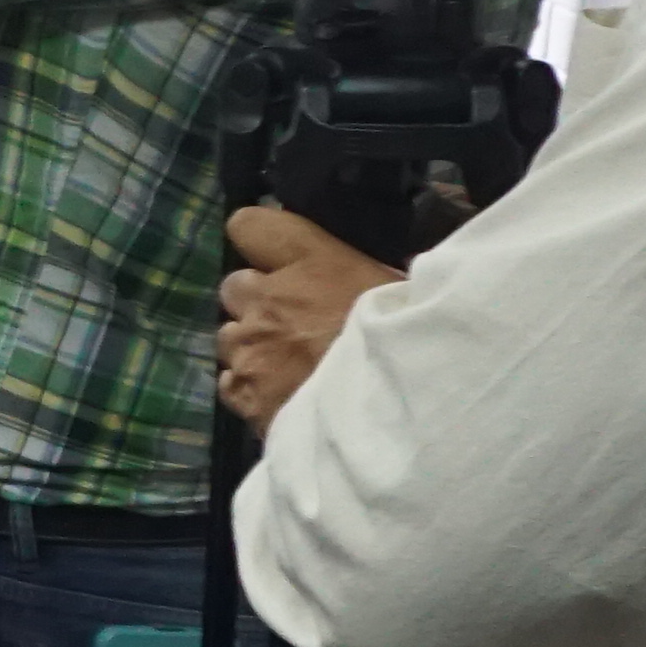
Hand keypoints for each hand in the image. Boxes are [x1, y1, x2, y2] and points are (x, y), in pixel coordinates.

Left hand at [214, 206, 397, 427]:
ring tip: (289, 365)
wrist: (400, 421)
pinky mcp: (244, 397)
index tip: (278, 254)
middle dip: (257, 299)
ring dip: (252, 344)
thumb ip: (363, 277)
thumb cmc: (417, 345)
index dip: (260, 238)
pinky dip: (248, 386)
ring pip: (229, 336)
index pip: (250, 226)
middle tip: (293, 320)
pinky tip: (279, 396)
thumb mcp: (406, 292)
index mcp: (310, 264)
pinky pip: (230, 382)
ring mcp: (249, 350)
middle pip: (234, 286)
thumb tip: (359, 274)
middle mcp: (267, 300)